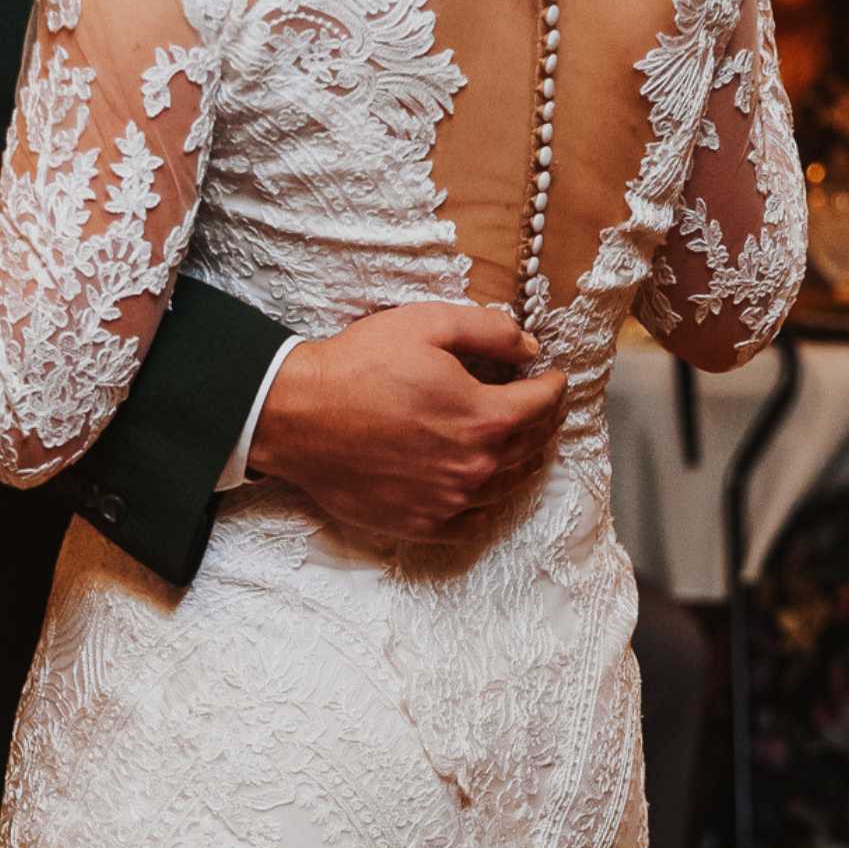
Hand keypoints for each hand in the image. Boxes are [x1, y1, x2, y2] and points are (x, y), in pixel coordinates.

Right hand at [246, 300, 566, 542]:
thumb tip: (530, 348)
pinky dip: (484, 505)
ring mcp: (449, 501)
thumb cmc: (357, 367)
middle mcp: (475, 466)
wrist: (295, 416)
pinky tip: (479, 488)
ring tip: (518, 445)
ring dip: (520, 462)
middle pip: (531, 446)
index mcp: (485, 417)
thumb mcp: (428, 324)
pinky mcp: (420, 523)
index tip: (550, 377)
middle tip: (540, 408)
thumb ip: (491, 331)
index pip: (543, 403)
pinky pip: (471, 523)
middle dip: (542, 421)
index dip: (552, 385)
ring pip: (507, 486)